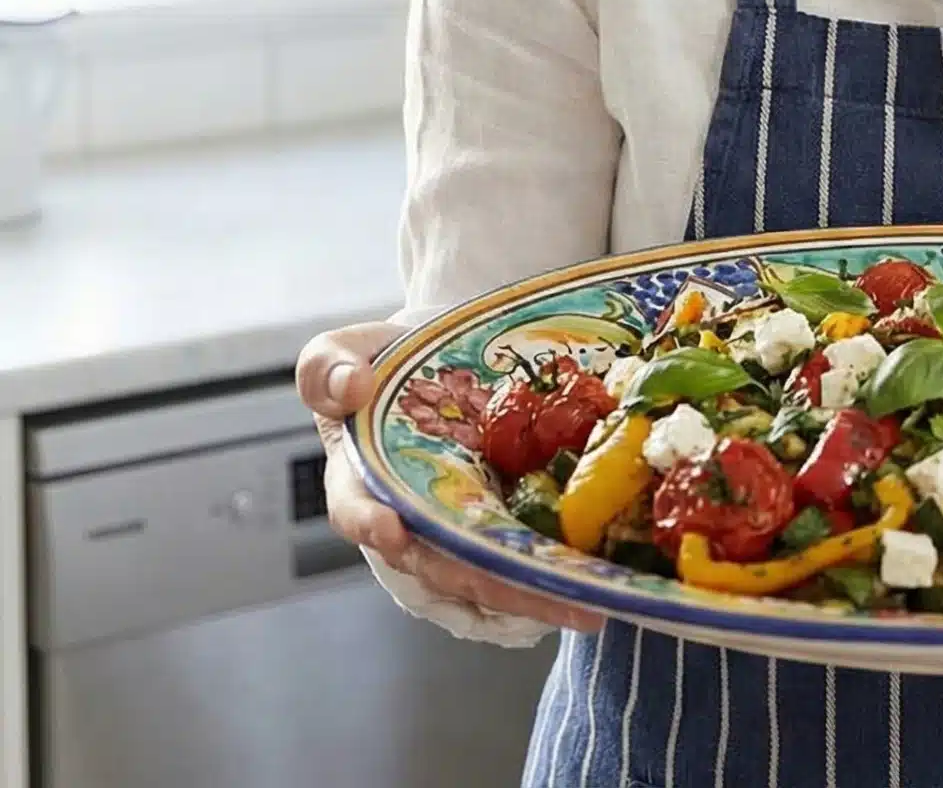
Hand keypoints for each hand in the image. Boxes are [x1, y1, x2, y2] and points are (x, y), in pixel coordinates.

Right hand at [295, 319, 606, 634]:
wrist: (436, 357)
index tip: (394, 531)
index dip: (372, 524)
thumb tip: (353, 385)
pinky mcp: (506, 513)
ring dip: (537, 590)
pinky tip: (600, 572)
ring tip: (587, 601)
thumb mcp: (345, 352)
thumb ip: (330, 367)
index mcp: (361, 483)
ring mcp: (463, 520)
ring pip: (494, 567)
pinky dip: (560, 562)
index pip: (357, 510)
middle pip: (445, 560)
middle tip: (541, 594)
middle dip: (493, 583)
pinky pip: (528, 544)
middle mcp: (413, 516)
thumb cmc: (382, 364)